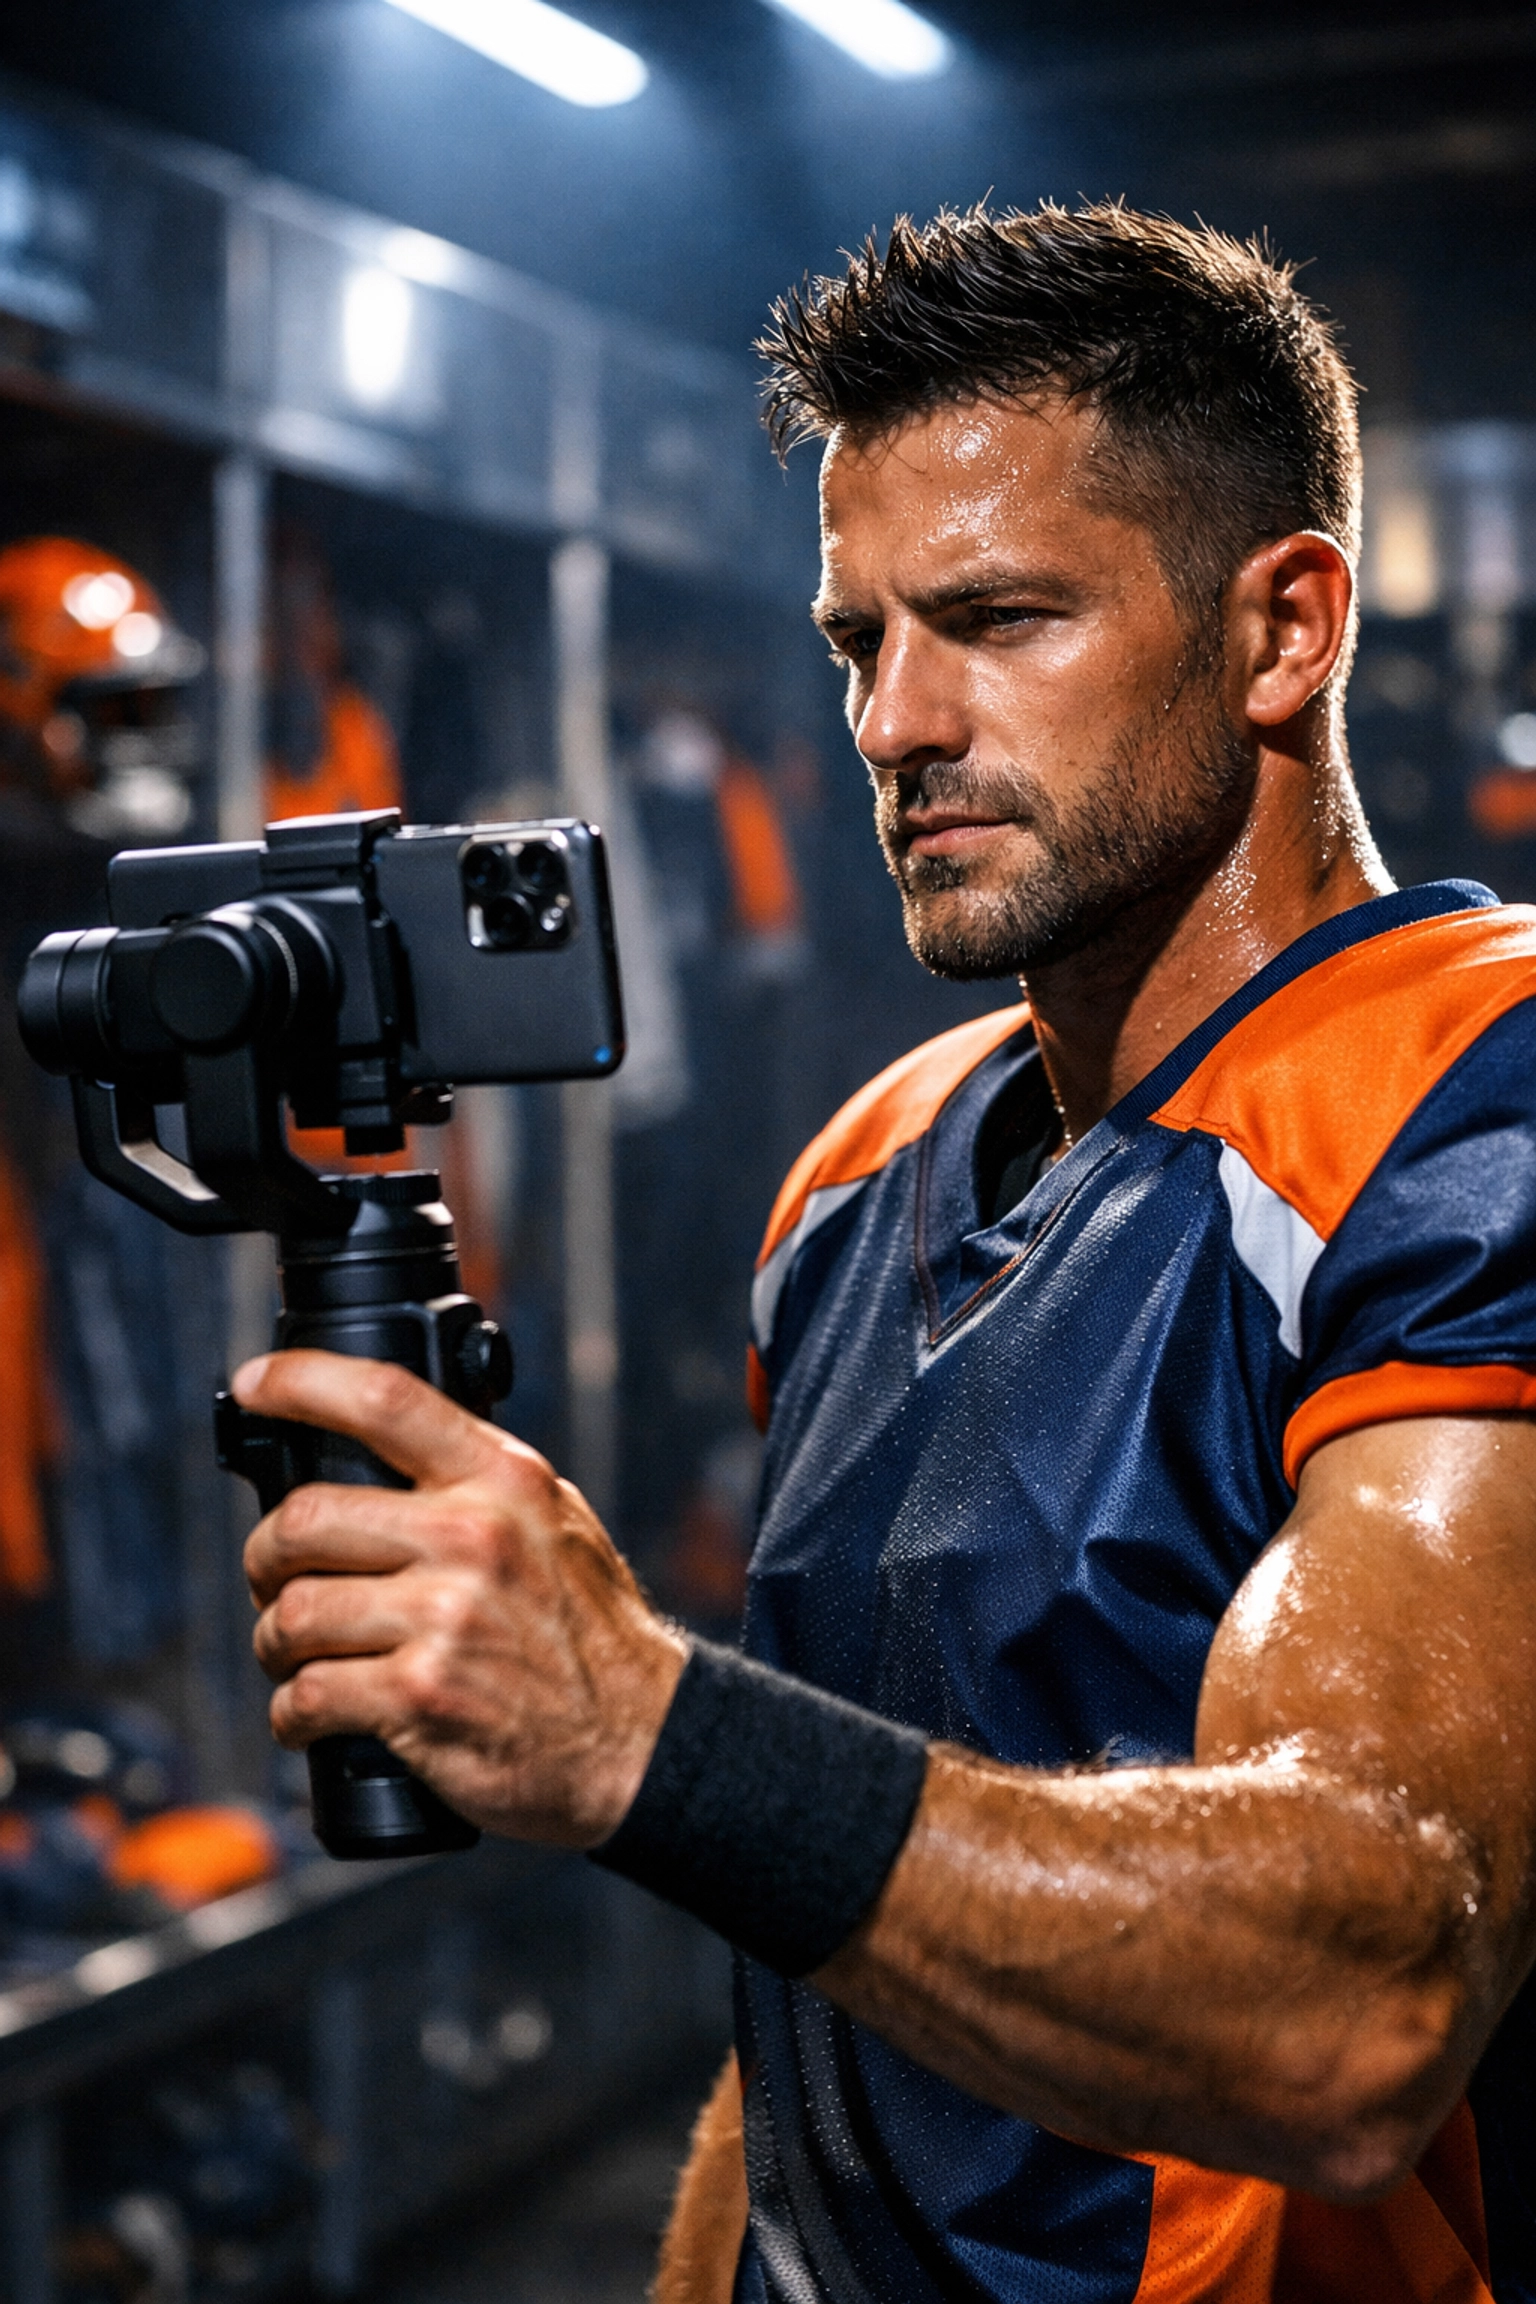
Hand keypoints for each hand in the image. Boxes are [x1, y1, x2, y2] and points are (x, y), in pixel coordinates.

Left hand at [236, 1350, 686, 1845]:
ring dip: (275, 1644)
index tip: (253, 1382)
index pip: (385, 1398)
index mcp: (504, 1479)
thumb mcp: (556, 1522)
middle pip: (304, 1517)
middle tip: (274, 1580)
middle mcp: (473, 1536)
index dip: (300, 1380)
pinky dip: (291, 1712)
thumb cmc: (590, 1631)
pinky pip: (306, 1695)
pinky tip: (310, 1715)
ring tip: (296, 1656)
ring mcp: (445, 1617)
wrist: (640, 1737)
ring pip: (292, 1613)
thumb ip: (479, 1483)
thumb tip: (380, 1452)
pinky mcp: (420, 1696)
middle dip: (266, 1558)